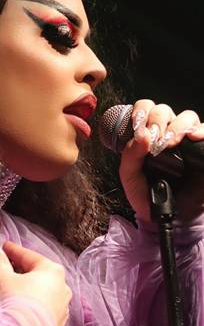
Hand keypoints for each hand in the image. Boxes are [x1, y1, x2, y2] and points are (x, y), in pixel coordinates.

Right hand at [0, 238, 70, 325]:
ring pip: (41, 291)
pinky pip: (43, 307)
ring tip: (10, 288)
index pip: (28, 256)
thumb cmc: (15, 304)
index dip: (13, 251)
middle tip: (3, 267)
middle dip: (19, 269)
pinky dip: (32, 303)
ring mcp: (62, 308)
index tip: (2, 247)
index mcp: (53, 271)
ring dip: (26, 287)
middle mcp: (63, 288)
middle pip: (36, 273)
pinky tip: (19, 306)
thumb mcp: (2, 278)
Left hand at [119, 99, 203, 222]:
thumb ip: (130, 154)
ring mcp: (187, 141)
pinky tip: (193, 137)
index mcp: (147, 134)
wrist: (165, 217)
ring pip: (187, 116)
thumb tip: (142, 134)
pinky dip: (201, 131)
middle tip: (154, 138)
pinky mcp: (203, 151)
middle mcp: (167, 133)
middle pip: (164, 110)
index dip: (141, 111)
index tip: (137, 125)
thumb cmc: (146, 193)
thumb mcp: (130, 175)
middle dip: (157, 120)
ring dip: (176, 126)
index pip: (146, 108)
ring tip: (170, 143)